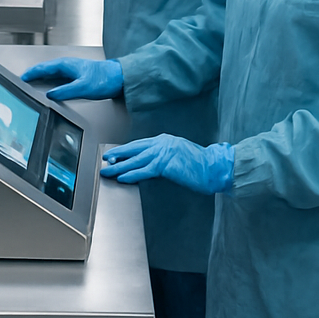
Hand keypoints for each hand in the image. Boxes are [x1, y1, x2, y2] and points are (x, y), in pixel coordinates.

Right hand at [21, 57, 122, 100]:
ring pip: (52, 72)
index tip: (23, 77)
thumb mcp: (82, 88)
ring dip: (42, 77)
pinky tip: (51, 87)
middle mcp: (68, 65)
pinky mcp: (77, 75)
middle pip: (46, 69)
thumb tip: (50, 95)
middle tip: (24, 80)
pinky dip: (50, 81)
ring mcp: (72, 70)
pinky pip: (58, 77)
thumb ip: (65, 91)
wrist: (118, 78)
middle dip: (34, 74)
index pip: (44, 68)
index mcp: (67, 65)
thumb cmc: (104, 79)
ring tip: (33, 83)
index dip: (33, 73)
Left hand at [100, 134, 234, 194]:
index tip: (114, 154)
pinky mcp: (166, 164)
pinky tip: (122, 177)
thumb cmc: (200, 164)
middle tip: (105, 159)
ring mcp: (163, 152)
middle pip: (134, 149)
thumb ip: (165, 156)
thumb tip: (150, 165)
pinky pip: (144, 170)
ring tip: (107, 170)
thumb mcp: (179, 155)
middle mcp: (162, 143)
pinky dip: (131, 174)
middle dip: (118, 154)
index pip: (140, 145)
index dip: (126, 150)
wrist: (213, 167)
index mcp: (165, 140)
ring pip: (135, 160)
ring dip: (119, 166)